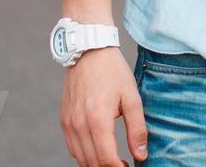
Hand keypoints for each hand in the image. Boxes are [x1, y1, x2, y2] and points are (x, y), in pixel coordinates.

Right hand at [59, 46, 147, 165]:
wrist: (89, 50)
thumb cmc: (112, 71)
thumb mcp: (132, 96)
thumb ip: (137, 128)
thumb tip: (141, 155)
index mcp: (97, 119)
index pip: (106, 159)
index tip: (128, 166)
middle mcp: (79, 125)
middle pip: (92, 162)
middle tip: (122, 163)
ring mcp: (69, 123)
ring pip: (80, 158)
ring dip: (95, 163)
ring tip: (112, 158)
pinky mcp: (64, 119)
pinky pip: (72, 147)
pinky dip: (84, 154)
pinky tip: (97, 147)